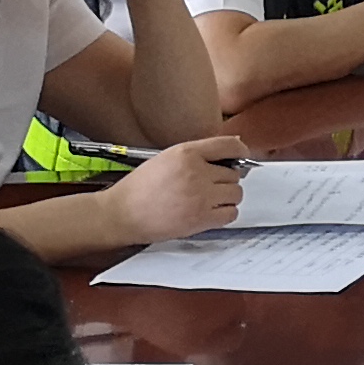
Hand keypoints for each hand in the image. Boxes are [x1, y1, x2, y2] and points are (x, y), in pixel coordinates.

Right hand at [101, 139, 246, 242]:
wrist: (122, 213)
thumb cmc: (140, 187)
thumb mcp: (166, 157)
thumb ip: (196, 153)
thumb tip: (228, 151)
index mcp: (187, 153)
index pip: (229, 145)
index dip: (239, 151)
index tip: (240, 156)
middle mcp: (196, 172)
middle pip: (235, 173)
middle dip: (226, 179)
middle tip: (212, 185)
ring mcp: (200, 196)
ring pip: (236, 193)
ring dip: (228, 197)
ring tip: (211, 199)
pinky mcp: (200, 219)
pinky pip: (231, 214)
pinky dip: (225, 213)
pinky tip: (212, 211)